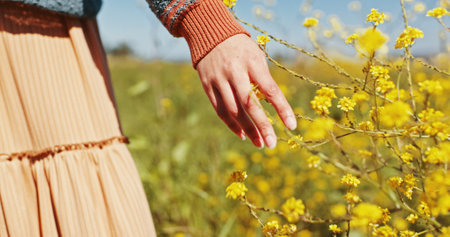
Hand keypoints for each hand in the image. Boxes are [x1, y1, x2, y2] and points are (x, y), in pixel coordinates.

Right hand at [196, 34, 296, 148]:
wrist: (210, 34)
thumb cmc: (241, 49)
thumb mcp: (256, 56)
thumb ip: (263, 80)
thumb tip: (274, 107)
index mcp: (252, 63)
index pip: (270, 89)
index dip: (282, 109)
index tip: (291, 126)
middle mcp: (235, 72)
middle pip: (249, 104)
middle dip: (262, 126)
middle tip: (271, 144)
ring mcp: (219, 80)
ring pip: (234, 111)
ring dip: (248, 130)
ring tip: (260, 143)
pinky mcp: (208, 86)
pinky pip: (220, 110)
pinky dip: (232, 125)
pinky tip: (243, 134)